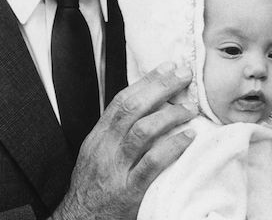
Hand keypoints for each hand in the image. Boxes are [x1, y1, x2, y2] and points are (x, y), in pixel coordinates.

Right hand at [51, 61, 195, 219]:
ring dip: (170, 115)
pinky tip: (188, 137)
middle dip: (161, 88)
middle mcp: (106, 148)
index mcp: (99, 136)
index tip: (168, 67)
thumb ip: (118, 129)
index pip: (122, 100)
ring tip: (190, 108)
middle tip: (184, 77)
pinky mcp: (130, 191)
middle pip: (133, 109)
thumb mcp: (98, 151)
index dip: (146, 81)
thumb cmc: (93, 185)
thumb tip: (148, 102)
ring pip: (142, 132)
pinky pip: (152, 164)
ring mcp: (117, 169)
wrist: (81, 219)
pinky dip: (172, 147)